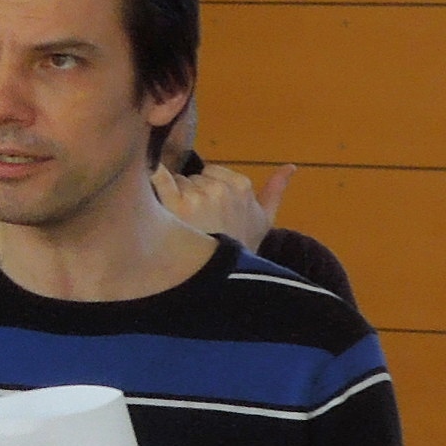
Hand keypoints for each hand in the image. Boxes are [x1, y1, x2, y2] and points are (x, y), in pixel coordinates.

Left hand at [152, 149, 295, 249]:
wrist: (222, 279)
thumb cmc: (240, 248)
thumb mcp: (263, 220)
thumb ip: (275, 191)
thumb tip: (291, 166)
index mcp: (242, 187)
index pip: (212, 172)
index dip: (208, 189)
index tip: (214, 212)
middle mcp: (222, 188)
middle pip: (194, 177)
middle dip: (193, 193)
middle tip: (199, 222)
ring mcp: (199, 196)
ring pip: (176, 182)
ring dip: (175, 199)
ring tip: (185, 225)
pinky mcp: (176, 204)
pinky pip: (159, 177)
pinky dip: (154, 181)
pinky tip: (157, 197)